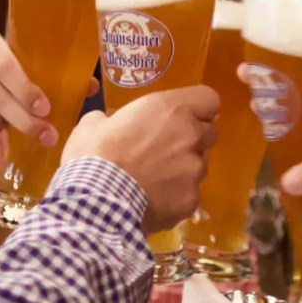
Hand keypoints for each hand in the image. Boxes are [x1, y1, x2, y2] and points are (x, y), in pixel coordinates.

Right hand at [62, 86, 219, 234]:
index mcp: (172, 109)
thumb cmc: (94, 155)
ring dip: (182, 170)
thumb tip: (107, 123)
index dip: (197, 107)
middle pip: (208, 133)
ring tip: (152, 182)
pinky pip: (187, 195)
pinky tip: (150, 202)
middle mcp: (192, 136)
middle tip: (164, 150)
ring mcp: (195, 171)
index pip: (208, 99)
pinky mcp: (191, 201)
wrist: (97, 203)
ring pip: (198, 166)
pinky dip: (173, 197)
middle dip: (191, 140)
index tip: (182, 116)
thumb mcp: (93, 124)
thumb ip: (111, 119)